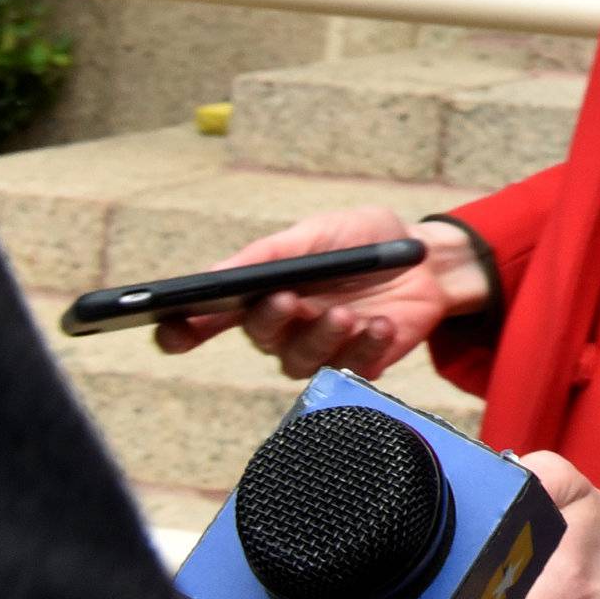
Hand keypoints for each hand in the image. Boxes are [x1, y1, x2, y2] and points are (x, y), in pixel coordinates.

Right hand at [151, 204, 488, 380]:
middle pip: (259, 337)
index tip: (173, 327)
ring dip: (322, 336)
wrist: (427, 256)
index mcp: (262, 293)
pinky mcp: (359, 364)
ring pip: (302, 360)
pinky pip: (353, 367)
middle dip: (272, 319)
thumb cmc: (362, 240)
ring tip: (346, 312)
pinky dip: (366, 345)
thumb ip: (270, 253)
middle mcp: (284, 327)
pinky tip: (381, 323)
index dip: (183, 329)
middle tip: (289, 299)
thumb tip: (214, 276)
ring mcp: (320, 348)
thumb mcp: (318, 232)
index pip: (208, 321)